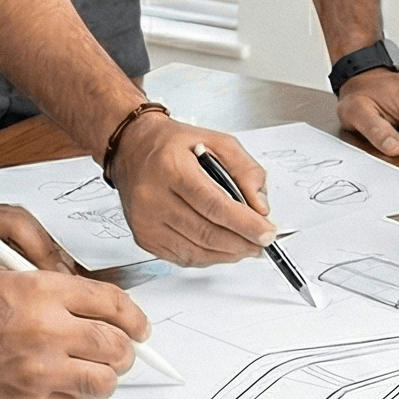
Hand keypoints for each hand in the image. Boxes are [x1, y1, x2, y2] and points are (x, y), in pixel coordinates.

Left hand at [0, 187, 75, 287]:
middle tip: (73, 288)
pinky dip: (34, 254)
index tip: (47, 279)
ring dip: (47, 253)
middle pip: (22, 224)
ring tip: (70, 289)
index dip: (27, 252)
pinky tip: (45, 282)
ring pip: (23, 228)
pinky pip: (14, 235)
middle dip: (50, 252)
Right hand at [0, 265, 150, 398]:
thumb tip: (99, 311)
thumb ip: (55, 293)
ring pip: (103, 382)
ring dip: (99, 378)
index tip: (140, 327)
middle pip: (117, 346)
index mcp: (43, 290)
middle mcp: (46, 330)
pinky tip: (50, 389)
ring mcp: (36, 372)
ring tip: (84, 372)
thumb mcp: (6, 279)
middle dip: (124, 351)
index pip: (115, 304)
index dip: (135, 318)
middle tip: (118, 353)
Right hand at [109, 114, 274, 265]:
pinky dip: (209, 257)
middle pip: (207, 232)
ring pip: (197, 251)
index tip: (267, 232)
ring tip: (248, 246)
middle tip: (263, 242)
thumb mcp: (217, 141)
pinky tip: (223, 248)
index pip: (214, 205)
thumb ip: (245, 169)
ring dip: (229, 253)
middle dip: (242, 242)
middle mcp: (153, 197)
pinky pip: (184, 257)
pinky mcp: (144, 238)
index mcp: (171, 168)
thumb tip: (260, 206)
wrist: (132, 149)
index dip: (245, 224)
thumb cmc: (172, 144)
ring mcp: (146, 221)